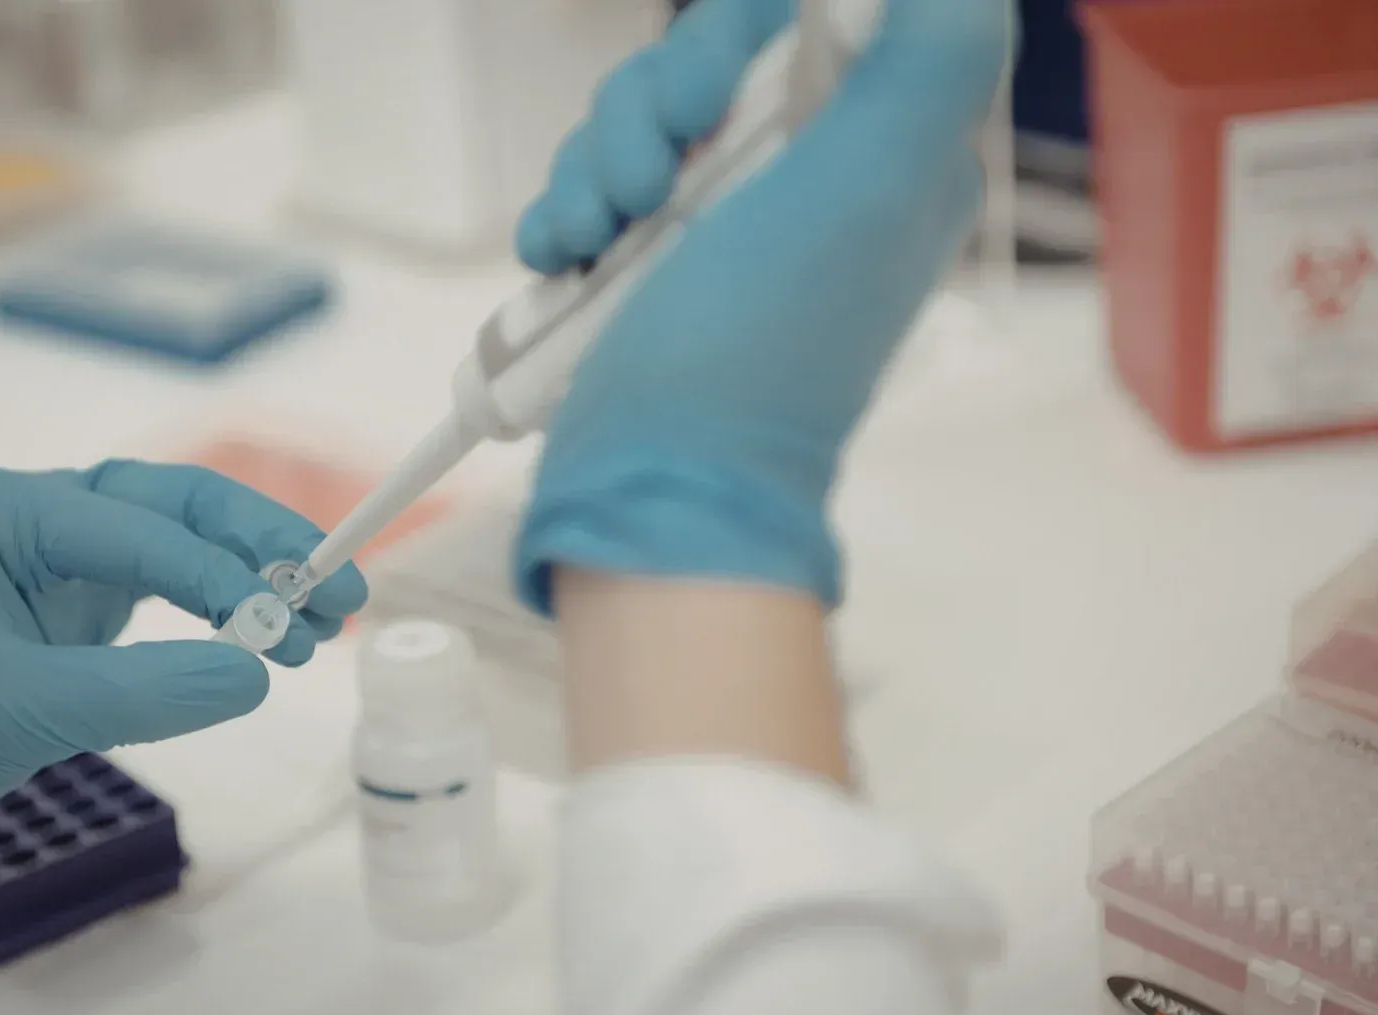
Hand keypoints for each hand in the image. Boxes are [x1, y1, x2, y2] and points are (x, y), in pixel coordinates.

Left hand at [0, 461, 365, 892]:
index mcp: (15, 511)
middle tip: (345, 591)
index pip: (144, 527)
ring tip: (327, 623)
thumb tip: (259, 677)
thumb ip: (143, 693)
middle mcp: (48, 511)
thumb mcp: (25, 713)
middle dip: (267, 546)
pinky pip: (175, 581)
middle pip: (183, 504)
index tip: (287, 624)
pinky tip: (272, 635)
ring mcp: (70, 549)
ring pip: (189, 536)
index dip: (223, 572)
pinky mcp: (87, 594)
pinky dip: (228, 604)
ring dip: (261, 573)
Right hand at [514, 0, 1010, 609]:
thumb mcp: (865, 190)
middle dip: (654, 108)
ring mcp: (724, 226)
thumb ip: (930, 57)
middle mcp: (811, 180)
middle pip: (716, 58)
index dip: (741, 31)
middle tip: (647, 184)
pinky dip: (567, 211)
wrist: (657, 489)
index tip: (705, 101)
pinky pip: (597, 184)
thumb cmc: (754, 359)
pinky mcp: (652, 265)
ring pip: (643, 118)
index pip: (818, 16)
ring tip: (596, 240)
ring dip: (598, 165)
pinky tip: (562, 258)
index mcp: (883, 151)